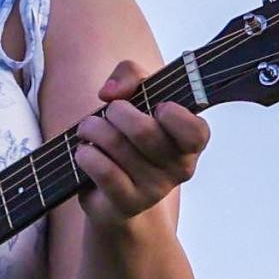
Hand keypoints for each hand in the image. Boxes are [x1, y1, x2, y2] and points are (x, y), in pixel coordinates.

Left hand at [69, 59, 208, 226]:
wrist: (113, 197)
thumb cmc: (130, 139)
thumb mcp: (138, 96)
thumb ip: (131, 75)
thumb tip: (111, 92)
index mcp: (191, 144)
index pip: (195, 131)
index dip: (173, 115)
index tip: (156, 106)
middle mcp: (179, 169)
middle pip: (144, 132)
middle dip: (116, 112)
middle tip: (107, 112)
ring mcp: (154, 190)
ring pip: (118, 147)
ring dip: (93, 129)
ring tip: (87, 128)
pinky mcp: (126, 203)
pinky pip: (103, 171)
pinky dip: (86, 154)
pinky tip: (83, 150)